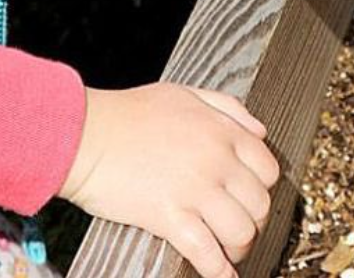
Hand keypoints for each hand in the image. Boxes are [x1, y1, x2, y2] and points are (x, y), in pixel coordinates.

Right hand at [59, 84, 279, 277]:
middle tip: (235, 225)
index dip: (261, 187)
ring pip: (242, 232)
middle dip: (252, 220)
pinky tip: (219, 273)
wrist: (86, 133)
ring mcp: (195, 189)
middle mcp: (215, 159)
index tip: (247, 196)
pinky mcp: (171, 217)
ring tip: (225, 249)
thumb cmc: (129, 113)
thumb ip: (226, 107)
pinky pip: (209, 255)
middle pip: (259, 204)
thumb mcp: (183, 93)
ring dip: (237, 247)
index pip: (267, 168)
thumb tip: (259, 130)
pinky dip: (219, 270)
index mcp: (220, 130)